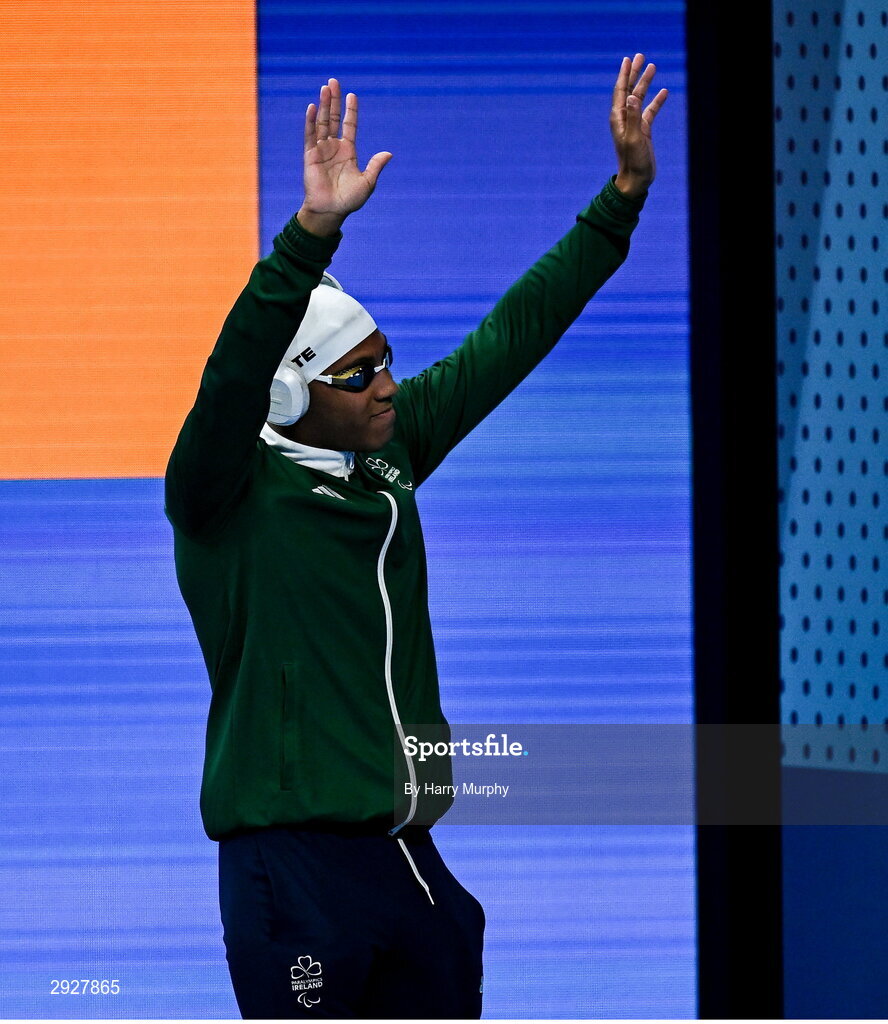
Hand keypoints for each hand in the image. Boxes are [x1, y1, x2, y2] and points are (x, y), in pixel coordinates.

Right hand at [297, 79, 392, 236]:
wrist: (331, 211)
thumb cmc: (349, 200)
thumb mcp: (367, 182)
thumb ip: (376, 166)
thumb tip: (389, 153)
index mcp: (348, 151)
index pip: (349, 125)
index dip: (350, 111)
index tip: (352, 96)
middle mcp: (334, 147)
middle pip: (333, 118)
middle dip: (333, 100)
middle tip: (333, 81)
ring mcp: (321, 150)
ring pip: (322, 122)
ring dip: (322, 105)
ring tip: (324, 87)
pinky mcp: (310, 156)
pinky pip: (310, 135)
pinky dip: (310, 122)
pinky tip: (312, 108)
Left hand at [610, 54, 667, 199]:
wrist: (636, 180)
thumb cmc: (633, 162)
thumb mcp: (634, 139)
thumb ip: (633, 117)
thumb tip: (633, 96)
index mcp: (619, 119)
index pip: (621, 91)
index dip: (624, 74)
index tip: (628, 59)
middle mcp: (624, 119)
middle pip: (629, 90)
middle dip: (634, 73)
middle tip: (640, 56)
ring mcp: (634, 124)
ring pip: (640, 98)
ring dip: (646, 83)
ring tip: (652, 66)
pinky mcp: (643, 131)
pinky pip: (650, 111)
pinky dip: (656, 101)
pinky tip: (664, 91)